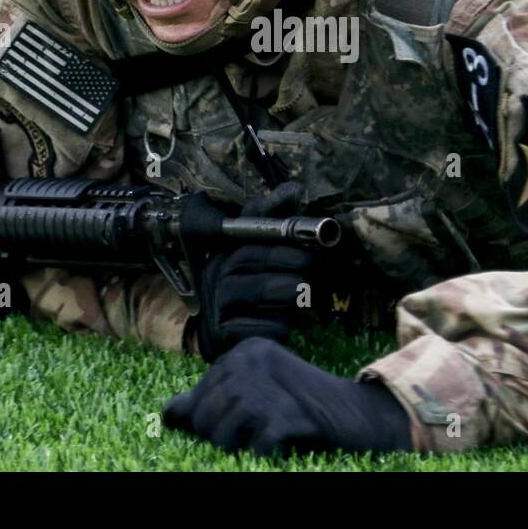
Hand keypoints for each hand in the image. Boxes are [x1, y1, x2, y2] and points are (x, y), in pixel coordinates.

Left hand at [163, 337, 413, 455]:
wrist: (358, 414)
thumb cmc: (303, 405)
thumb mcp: (256, 392)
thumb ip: (214, 398)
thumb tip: (168, 413)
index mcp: (245, 350)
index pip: (197, 396)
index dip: (206, 421)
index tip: (233, 426)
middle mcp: (253, 361)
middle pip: (203, 415)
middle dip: (217, 436)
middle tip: (248, 436)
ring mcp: (269, 387)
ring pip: (219, 434)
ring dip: (235, 449)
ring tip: (259, 442)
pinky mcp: (287, 416)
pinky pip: (252, 449)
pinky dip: (259, 456)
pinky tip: (274, 447)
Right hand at [190, 181, 313, 361]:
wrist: (225, 339)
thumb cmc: (251, 290)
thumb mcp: (261, 255)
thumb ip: (275, 223)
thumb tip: (294, 189)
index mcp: (225, 251)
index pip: (245, 228)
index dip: (272, 223)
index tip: (304, 228)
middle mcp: (215, 275)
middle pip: (249, 258)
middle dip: (285, 259)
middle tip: (312, 263)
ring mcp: (216, 306)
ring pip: (251, 291)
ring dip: (284, 290)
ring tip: (305, 290)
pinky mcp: (222, 336)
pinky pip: (252, 328)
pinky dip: (275, 326)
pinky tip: (287, 325)